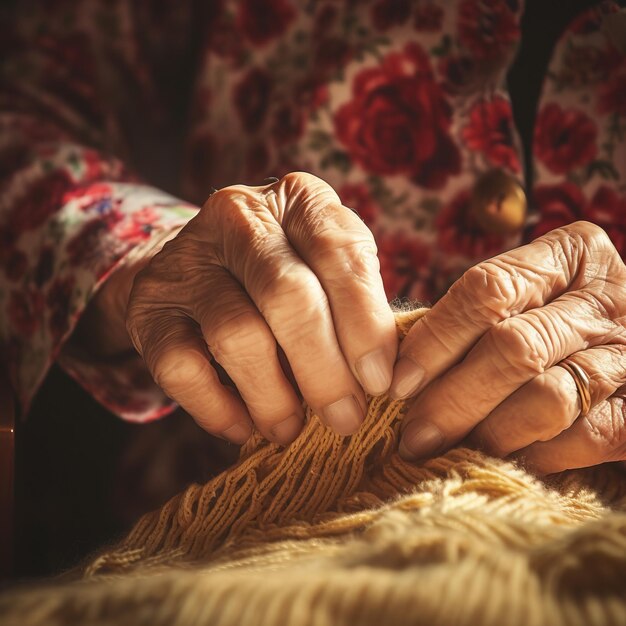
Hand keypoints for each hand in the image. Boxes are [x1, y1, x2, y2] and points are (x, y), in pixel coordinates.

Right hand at [126, 173, 396, 444]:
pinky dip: (219, 408)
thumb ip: (357, 308)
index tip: (380, 382)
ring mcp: (186, 261)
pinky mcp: (149, 307)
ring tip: (291, 429)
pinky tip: (244, 426)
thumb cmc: (284, 275)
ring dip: (273, 397)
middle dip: (323, 370)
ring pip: (237, 336)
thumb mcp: (326, 270)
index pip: (338, 254)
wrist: (197, 268)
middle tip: (345, 418)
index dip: (365, 323)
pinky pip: (183, 368)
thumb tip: (383, 379)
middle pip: (287, 296)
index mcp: (296, 199)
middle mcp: (237, 217)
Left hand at [390, 221, 625, 474]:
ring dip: (490, 432)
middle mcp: (608, 296)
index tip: (398, 384)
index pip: (488, 291)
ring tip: (450, 452)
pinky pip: (587, 437)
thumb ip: (473, 320)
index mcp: (570, 255)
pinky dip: (538, 455)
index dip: (436, 339)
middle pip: (515, 348)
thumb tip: (398, 372)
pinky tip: (504, 461)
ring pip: (549, 398)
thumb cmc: (552, 323)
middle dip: (454, 399)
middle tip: (414, 435)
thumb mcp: (524, 299)